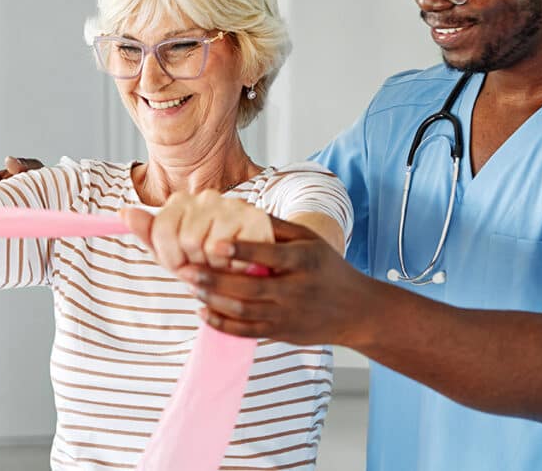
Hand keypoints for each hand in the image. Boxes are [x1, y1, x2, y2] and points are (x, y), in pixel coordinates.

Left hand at [121, 190, 272, 272]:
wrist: (249, 266)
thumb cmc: (205, 260)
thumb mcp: (171, 252)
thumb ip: (148, 234)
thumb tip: (123, 213)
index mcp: (182, 201)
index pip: (162, 230)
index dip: (170, 258)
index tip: (182, 265)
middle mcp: (208, 197)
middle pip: (186, 240)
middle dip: (194, 264)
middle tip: (206, 266)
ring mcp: (234, 206)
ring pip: (209, 246)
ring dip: (215, 268)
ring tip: (223, 265)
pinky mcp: (257, 220)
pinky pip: (232, 251)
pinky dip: (232, 267)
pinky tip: (238, 264)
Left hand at [177, 217, 361, 344]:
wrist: (355, 311)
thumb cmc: (327, 267)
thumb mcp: (310, 240)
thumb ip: (277, 226)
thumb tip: (242, 208)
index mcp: (304, 262)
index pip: (270, 256)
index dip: (242, 250)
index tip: (215, 244)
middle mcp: (296, 290)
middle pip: (250, 287)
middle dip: (215, 279)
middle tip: (186, 269)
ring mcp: (288, 315)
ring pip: (244, 311)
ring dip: (214, 300)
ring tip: (191, 286)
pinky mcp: (281, 333)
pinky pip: (247, 331)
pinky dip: (222, 324)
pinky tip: (204, 311)